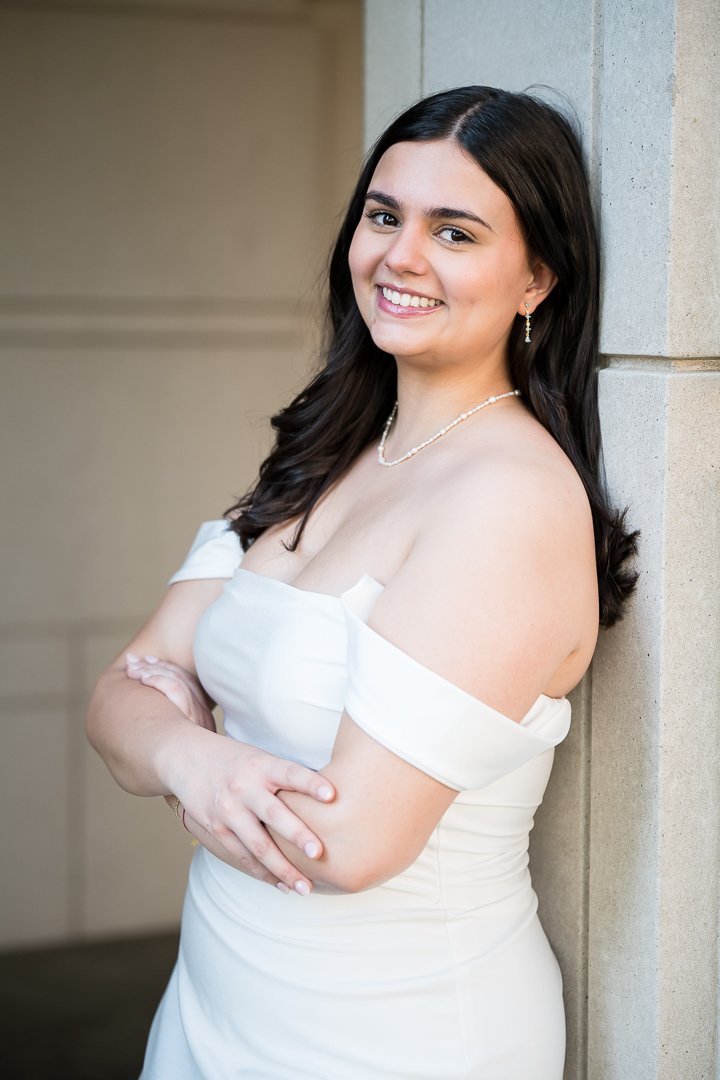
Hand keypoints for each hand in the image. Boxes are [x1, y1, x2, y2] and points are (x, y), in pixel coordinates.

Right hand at [124, 654, 335, 894]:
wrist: (184, 757)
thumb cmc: (235, 759)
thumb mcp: (259, 756)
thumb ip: (285, 776)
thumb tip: (330, 796)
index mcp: (261, 765)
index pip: (290, 773)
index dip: (311, 783)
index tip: (332, 794)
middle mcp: (244, 787)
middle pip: (274, 814)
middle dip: (297, 835)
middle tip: (318, 853)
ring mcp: (228, 809)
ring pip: (257, 844)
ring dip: (282, 868)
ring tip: (305, 887)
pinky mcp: (215, 827)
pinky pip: (242, 855)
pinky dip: (263, 872)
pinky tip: (281, 885)